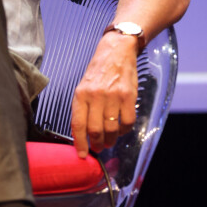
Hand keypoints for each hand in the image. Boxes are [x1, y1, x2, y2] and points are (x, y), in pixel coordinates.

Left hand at [71, 33, 138, 157]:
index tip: (82, 155)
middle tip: (99, 148)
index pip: (78, 125)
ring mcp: (113, 96)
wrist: (116, 52)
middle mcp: (96, 96)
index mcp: (81, 95)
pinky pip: (127, 122)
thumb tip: (83, 133)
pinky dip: (124, 130)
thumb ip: (82, 108)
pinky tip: (121, 128)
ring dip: (111, 140)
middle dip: (97, 144)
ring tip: (109, 141)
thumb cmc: (98, 72)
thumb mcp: (83, 87)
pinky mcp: (129, 96)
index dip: (80, 143)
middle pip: (95, 130)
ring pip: (112, 128)